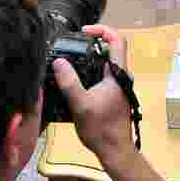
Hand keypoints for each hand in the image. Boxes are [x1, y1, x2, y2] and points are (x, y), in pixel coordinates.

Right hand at [53, 24, 134, 164]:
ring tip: (68, 62)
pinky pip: (101, 75)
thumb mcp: (80, 104)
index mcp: (118, 74)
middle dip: (90, 44)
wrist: (114, 150)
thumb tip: (58, 61)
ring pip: (104, 63)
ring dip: (88, 59)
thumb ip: (69, 82)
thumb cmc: (101, 129)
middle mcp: (121, 76)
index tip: (84, 32)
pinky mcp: (112, 95)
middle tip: (71, 46)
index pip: (117, 40)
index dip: (102, 30)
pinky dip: (88, 72)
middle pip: (109, 49)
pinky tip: (73, 80)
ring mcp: (117, 86)